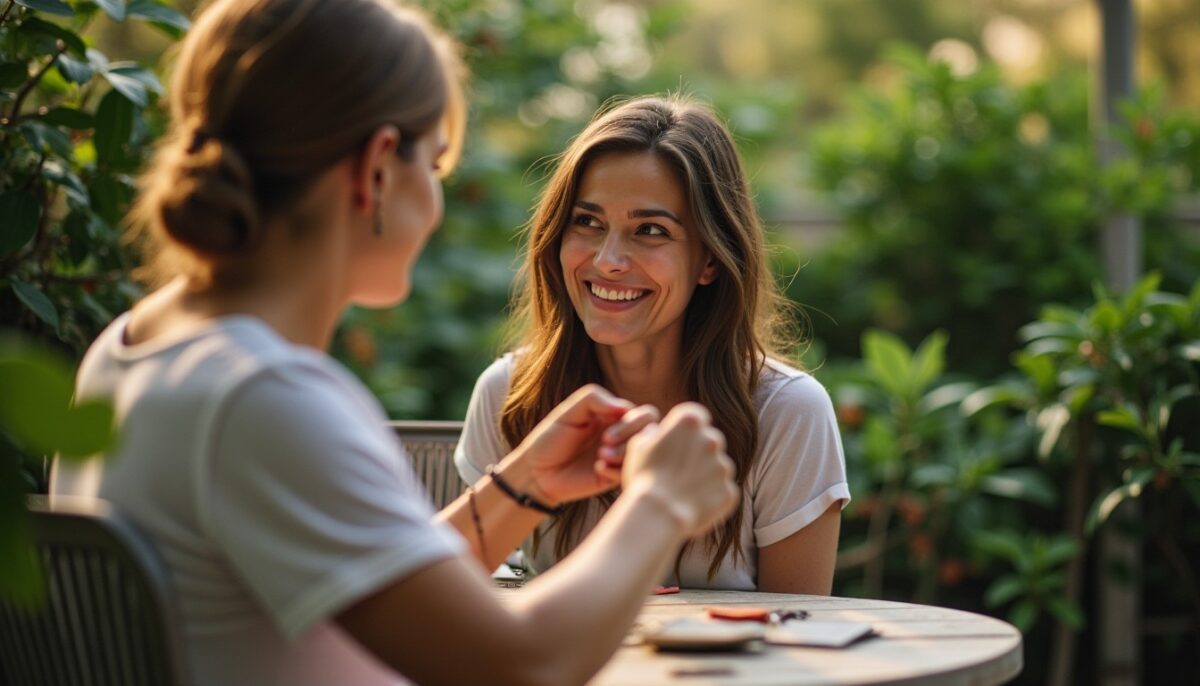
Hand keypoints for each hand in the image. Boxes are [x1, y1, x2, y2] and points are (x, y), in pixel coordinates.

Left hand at [509, 385, 656, 504]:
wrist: (536, 472)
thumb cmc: (551, 438)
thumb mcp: (569, 412)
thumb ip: (594, 399)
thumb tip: (624, 407)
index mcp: (614, 417)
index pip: (644, 414)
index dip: (631, 422)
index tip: (606, 434)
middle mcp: (622, 435)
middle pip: (652, 430)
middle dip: (632, 436)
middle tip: (605, 444)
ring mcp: (620, 457)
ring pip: (644, 453)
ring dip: (625, 454)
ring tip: (600, 458)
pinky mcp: (614, 478)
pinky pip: (631, 474)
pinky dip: (618, 471)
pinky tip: (597, 470)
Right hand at [621, 403, 737, 536]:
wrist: (659, 514)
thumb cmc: (644, 477)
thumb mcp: (638, 446)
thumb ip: (652, 434)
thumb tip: (656, 432)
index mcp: (690, 422)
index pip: (696, 416)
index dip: (685, 429)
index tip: (675, 441)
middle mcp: (712, 440)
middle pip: (710, 440)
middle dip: (697, 451)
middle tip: (677, 470)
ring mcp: (724, 467)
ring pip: (718, 466)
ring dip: (705, 474)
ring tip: (683, 490)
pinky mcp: (729, 491)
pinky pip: (722, 491)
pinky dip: (711, 496)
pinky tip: (691, 505)